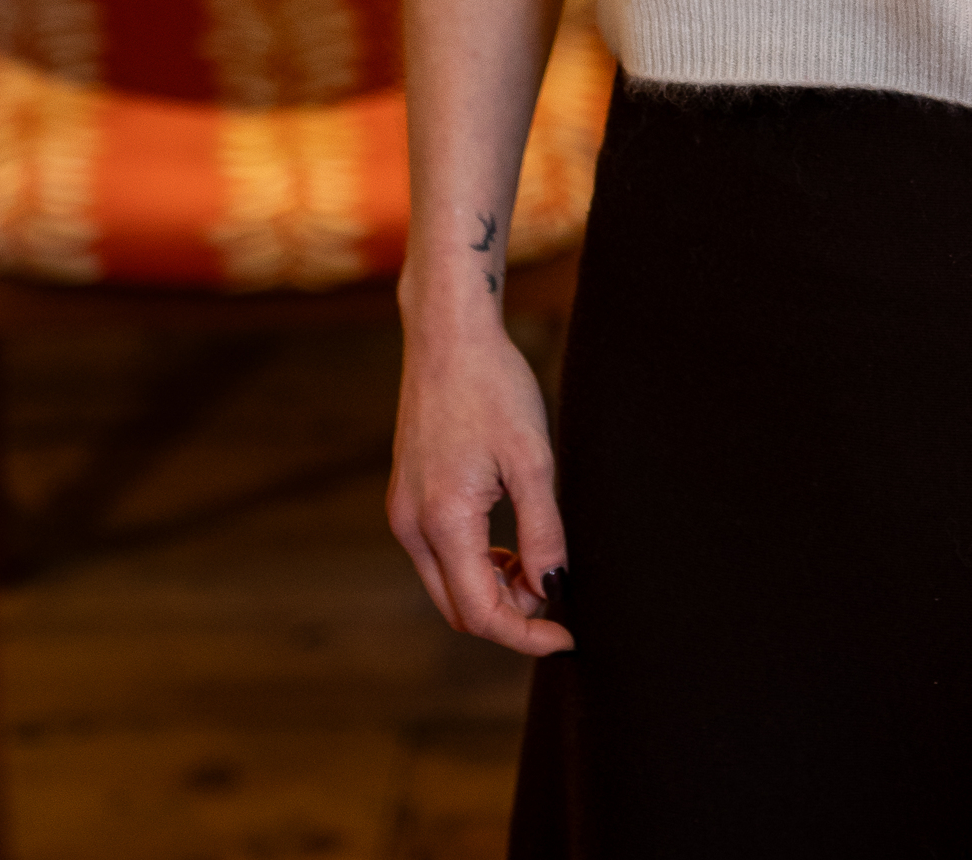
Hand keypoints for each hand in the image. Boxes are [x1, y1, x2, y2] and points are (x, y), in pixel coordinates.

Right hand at [388, 315, 572, 654]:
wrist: (448, 335)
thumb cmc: (494, 386)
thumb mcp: (532, 460)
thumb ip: (543, 532)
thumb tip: (552, 588)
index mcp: (443, 521)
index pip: (481, 613)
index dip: (526, 635)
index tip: (567, 636)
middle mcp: (412, 527)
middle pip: (460, 608)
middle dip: (511, 614)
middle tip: (557, 590)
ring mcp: (404, 513)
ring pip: (449, 585)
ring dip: (494, 589)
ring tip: (538, 561)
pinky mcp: (407, 498)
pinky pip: (440, 556)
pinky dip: (476, 564)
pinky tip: (510, 542)